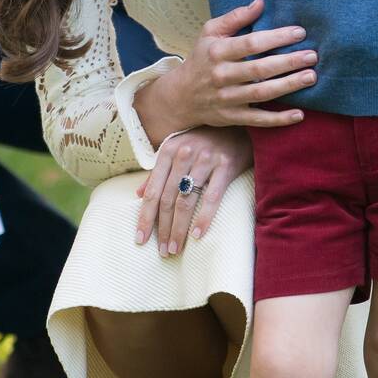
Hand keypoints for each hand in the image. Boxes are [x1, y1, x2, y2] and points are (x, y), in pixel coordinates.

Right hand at [135, 0, 316, 139]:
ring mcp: (226, 98)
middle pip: (259, 69)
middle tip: (312, 56)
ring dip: (288, 86)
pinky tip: (299, 114)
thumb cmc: (201, 58)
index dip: (276, 37)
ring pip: (261, 93)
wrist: (181, 95)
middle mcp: (221, 75)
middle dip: (288, 62)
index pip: (250, 43)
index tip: (300, 33)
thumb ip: (234, 17)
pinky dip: (278, 120)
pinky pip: (257, 120)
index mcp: (217, 52)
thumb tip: (260, 3)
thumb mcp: (209, 33)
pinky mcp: (231, 117)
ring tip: (311, 77)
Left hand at [136, 125, 252, 256]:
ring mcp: (205, 159)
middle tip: (163, 251)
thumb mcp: (177, 150)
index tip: (140, 239)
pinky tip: (197, 235)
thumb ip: (158, 172)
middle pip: (167, 199)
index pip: (152, 191)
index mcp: (168, 151)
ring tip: (176, 248)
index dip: (145, 217)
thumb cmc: (204, 141)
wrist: (238, 126)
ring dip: (179, 228)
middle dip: (163, 229)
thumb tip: (138, 195)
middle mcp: (183, 154)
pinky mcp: (226, 165)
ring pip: (186, 200)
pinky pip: (212, 196)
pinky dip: (204, 217)